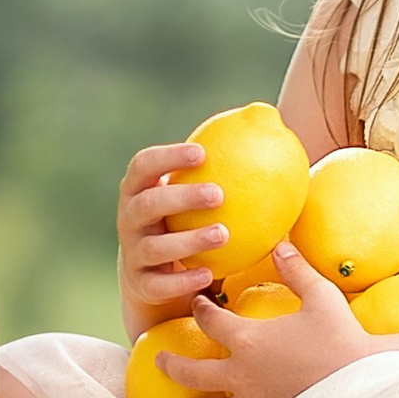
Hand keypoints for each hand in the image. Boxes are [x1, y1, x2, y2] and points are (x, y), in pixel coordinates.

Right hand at [118, 141, 226, 334]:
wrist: (157, 274)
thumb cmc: (185, 220)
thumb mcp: (194, 194)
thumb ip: (225, 161)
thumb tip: (269, 113)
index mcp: (139, 189)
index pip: (143, 165)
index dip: (168, 157)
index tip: (202, 153)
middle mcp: (129, 219)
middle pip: (148, 203)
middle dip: (181, 197)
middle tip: (219, 194)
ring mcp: (133, 253)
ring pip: (155, 247)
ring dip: (188, 240)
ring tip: (224, 234)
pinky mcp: (141, 284)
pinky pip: (158, 284)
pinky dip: (182, 280)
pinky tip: (210, 274)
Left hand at [159, 246, 368, 397]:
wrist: (363, 386)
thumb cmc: (342, 338)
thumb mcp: (320, 296)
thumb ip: (295, 269)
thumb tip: (280, 243)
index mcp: (247, 339)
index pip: (209, 322)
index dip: (200, 310)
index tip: (198, 304)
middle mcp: (241, 375)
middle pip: (193, 372)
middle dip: (172, 365)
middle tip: (160, 359)